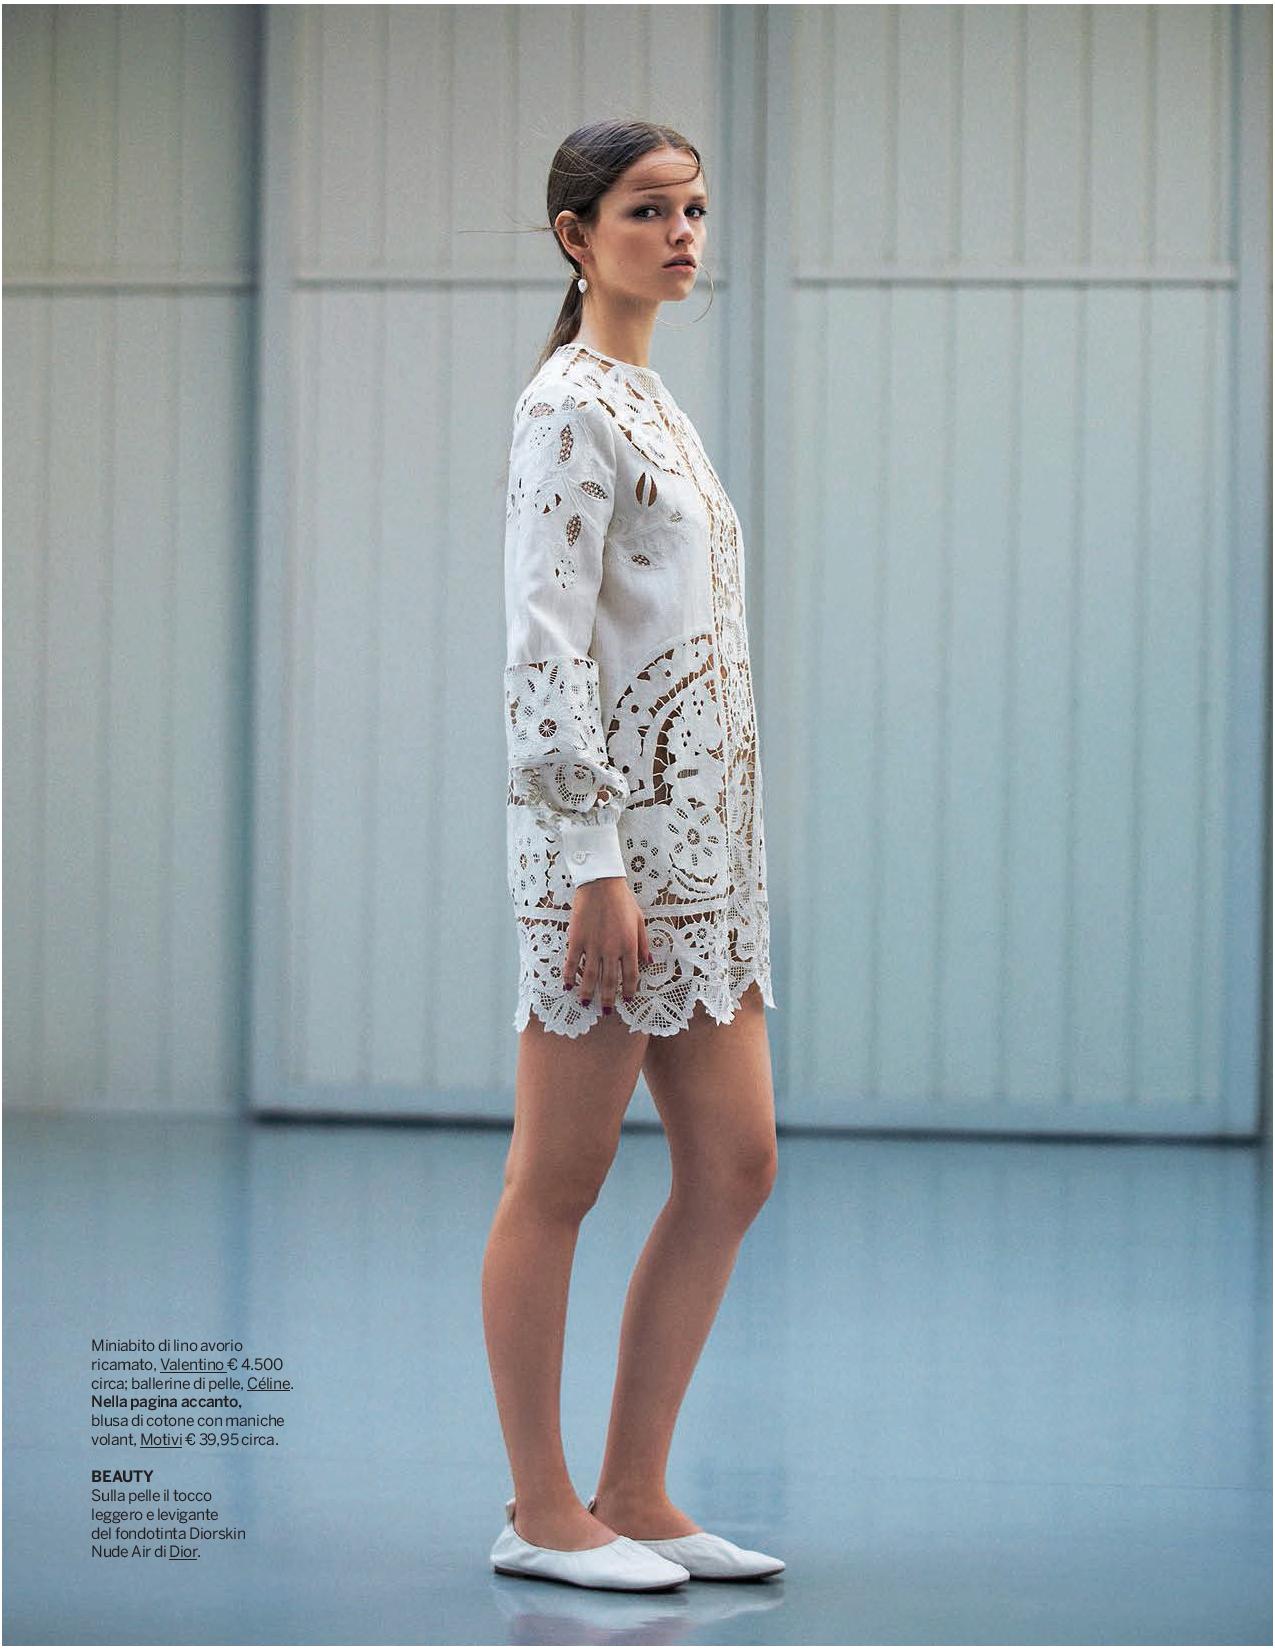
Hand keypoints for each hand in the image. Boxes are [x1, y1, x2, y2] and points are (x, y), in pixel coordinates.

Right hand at [563, 878, 652, 1010]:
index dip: (628, 991)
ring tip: (586, 1003)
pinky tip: (568, 986)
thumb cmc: (622, 900)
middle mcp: (611, 950)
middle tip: (606, 1011)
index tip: (626, 1000)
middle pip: (609, 982)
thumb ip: (643, 944)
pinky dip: (569, 977)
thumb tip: (648, 962)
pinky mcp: (576, 940)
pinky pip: (571, 963)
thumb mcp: (640, 921)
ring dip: (587, 993)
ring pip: (590, 977)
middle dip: (608, 999)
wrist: (600, 884)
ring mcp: (592, 946)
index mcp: (629, 946)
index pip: (630, 976)